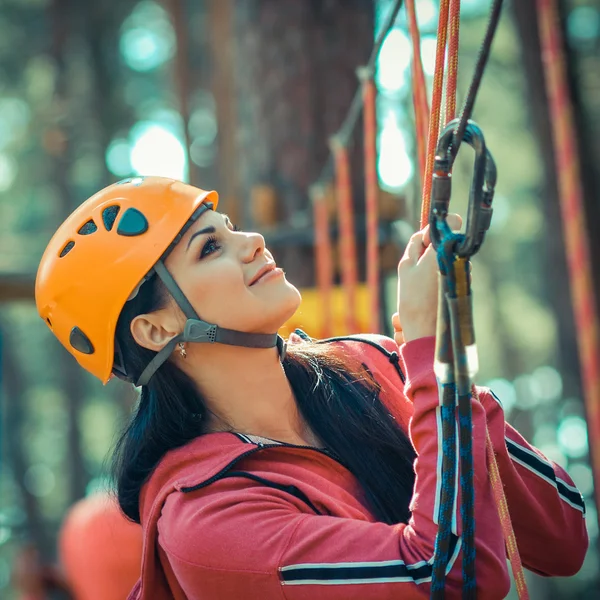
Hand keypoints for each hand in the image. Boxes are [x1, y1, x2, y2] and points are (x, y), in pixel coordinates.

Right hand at [394, 214, 461, 342]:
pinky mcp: (465, 285)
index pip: (454, 221)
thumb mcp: (406, 266)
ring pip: (450, 258)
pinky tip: (431, 293)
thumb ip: (416, 244)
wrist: (426, 331)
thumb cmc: (412, 298)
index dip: (440, 227)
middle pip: (449, 242)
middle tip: (418, 266)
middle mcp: (458, 259)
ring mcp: (464, 273)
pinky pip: (452, 273)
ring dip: (437, 265)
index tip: (428, 239)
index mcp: (443, 251)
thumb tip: (426, 233)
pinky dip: (441, 278)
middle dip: (434, 249)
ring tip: (423, 284)